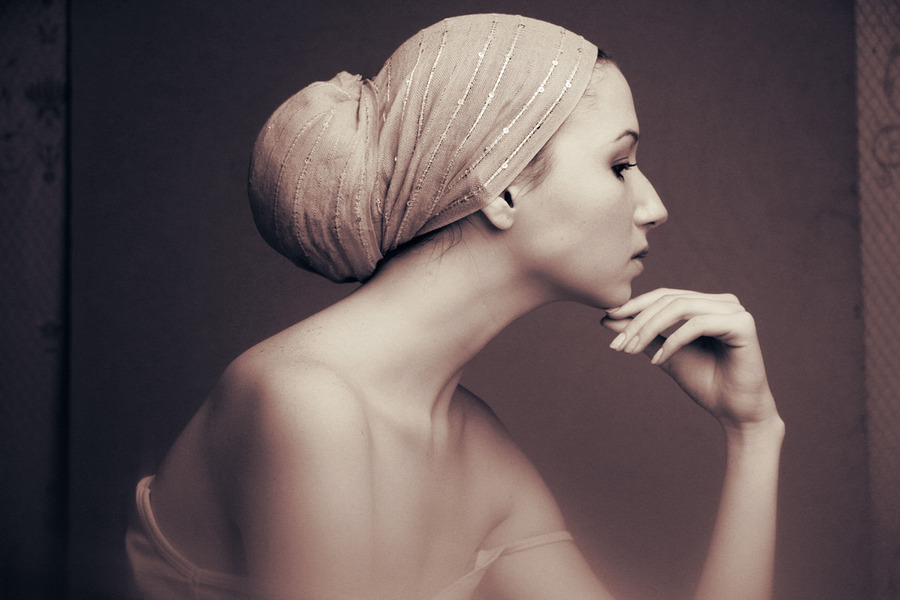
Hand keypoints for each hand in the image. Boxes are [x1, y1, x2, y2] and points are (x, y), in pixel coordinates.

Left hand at [602, 289, 778, 432]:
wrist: (735, 413)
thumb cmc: (705, 383)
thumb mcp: (665, 354)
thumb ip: (642, 335)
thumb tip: (608, 318)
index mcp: (707, 304)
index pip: (663, 295)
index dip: (634, 306)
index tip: (607, 318)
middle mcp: (723, 301)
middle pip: (669, 299)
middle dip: (638, 321)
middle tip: (617, 345)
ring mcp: (734, 310)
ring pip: (679, 308)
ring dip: (649, 329)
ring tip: (632, 350)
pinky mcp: (743, 324)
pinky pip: (697, 324)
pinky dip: (673, 342)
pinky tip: (659, 361)